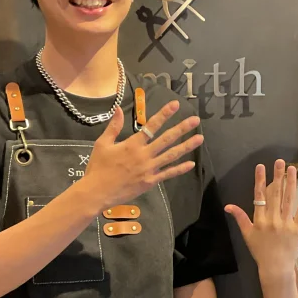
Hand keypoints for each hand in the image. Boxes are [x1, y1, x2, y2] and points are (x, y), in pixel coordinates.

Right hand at [83, 101, 201, 208]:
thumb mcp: (102, 144)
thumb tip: (119, 110)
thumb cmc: (98, 168)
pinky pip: (168, 174)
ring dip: (186, 146)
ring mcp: (149, 169)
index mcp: (132, 144)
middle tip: (195, 120)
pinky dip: (180, 169)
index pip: (151, 126)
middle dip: (182, 128)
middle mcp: (144, 155)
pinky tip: (191, 164)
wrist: (97, 192)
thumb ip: (113, 127)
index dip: (164, 114)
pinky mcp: (150, 181)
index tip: (175, 105)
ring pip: (171, 155)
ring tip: (200, 139)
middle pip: (167, 139)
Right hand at [225, 159, 297, 280]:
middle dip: (277, 176)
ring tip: (292, 169)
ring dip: (290, 183)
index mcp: (259, 220)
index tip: (261, 166)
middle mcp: (272, 219)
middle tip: (280, 162)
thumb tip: (228, 206)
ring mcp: (285, 223)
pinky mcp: (297, 228)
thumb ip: (240, 218)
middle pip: (275, 194)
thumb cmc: (260, 251)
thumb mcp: (247, 234)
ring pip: (288, 199)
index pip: (259, 196)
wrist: (275, 267)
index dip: (260, 180)